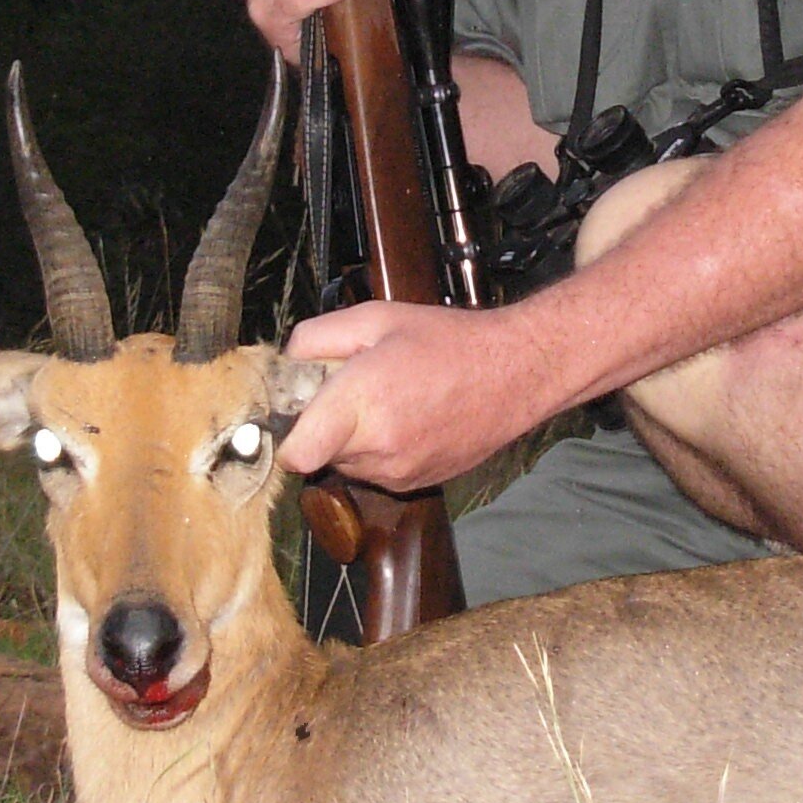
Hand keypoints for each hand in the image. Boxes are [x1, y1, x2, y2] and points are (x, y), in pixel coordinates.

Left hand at [277, 299, 553, 491]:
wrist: (515, 375)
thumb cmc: (447, 341)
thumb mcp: (375, 318)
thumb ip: (317, 338)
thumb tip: (287, 363)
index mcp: (361, 401)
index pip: (297, 454)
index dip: (287, 436)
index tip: (296, 413)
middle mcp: (377, 446)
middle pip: (318, 454)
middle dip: (324, 426)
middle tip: (352, 391)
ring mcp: (398, 472)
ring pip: (347, 465)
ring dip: (352, 440)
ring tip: (388, 402)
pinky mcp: (416, 484)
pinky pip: (376, 472)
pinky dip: (380, 452)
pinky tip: (408, 420)